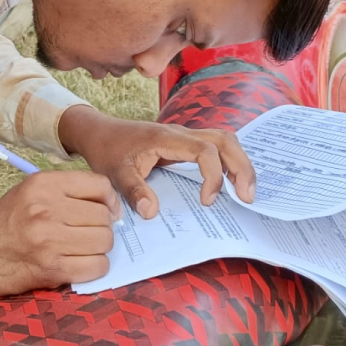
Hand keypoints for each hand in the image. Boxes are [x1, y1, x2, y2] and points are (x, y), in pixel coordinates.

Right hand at [0, 171, 118, 296]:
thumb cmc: (3, 223)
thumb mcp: (28, 192)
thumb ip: (65, 192)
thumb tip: (109, 205)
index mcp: (43, 184)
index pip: (99, 185)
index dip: (110, 200)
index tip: (108, 211)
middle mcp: (47, 208)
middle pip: (104, 217)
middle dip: (102, 228)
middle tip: (88, 234)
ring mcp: (50, 240)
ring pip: (104, 242)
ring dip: (99, 249)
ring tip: (82, 250)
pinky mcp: (52, 268)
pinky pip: (96, 267)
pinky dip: (94, 268)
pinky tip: (79, 265)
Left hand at [59, 106, 254, 218]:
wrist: (98, 132)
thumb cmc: (107, 150)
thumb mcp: (114, 173)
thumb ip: (133, 191)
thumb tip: (153, 213)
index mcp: (167, 138)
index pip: (205, 150)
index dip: (213, 176)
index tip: (207, 202)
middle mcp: (180, 133)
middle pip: (225, 140)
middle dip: (241, 167)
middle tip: (247, 197)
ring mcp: (184, 136)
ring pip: (224, 140)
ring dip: (239, 163)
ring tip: (245, 192)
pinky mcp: (184, 143)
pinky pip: (215, 147)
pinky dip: (228, 162)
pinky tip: (230, 183)